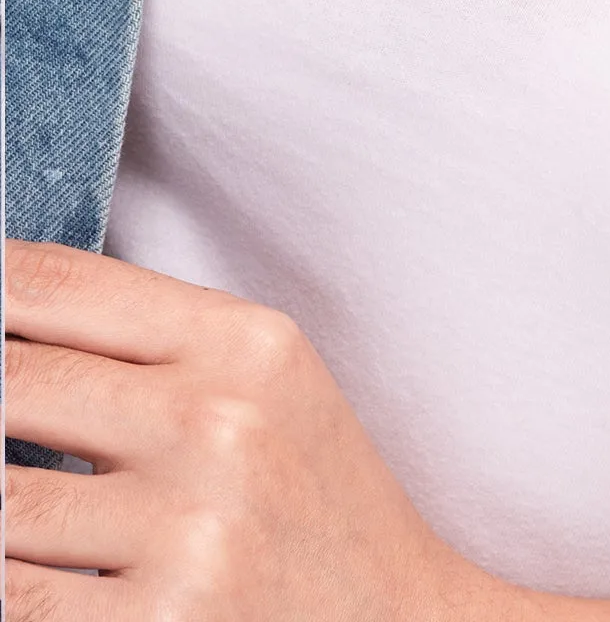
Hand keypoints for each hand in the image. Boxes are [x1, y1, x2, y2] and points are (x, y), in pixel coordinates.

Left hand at [3, 238, 498, 619]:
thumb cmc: (312, 495)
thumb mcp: (265, 381)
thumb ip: (150, 341)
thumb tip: (1, 324)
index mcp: (244, 343)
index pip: (58, 285)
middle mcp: (218, 424)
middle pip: (11, 380)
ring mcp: (188, 532)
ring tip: (5, 490)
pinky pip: (18, 596)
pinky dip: (1, 577)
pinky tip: (18, 557)